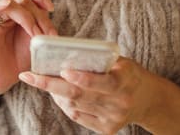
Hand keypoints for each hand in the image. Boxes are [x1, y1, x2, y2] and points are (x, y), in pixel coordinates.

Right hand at [0, 0, 56, 93]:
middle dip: (39, 8)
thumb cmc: (24, 54)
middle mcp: (6, 6)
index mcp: (19, 3)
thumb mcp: (38, 30)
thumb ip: (41, 9)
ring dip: (29, 19)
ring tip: (37, 37)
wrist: (8, 77)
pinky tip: (5, 5)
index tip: (51, 8)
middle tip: (48, 31)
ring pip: (11, 3)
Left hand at [18, 57, 153, 133]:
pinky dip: (64, 104)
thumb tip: (68, 52)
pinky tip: (58, 94)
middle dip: (52, 85)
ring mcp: (111, 119)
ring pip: (75, 107)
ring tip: (42, 80)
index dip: (82, 78)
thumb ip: (100, 60)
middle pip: (79, 96)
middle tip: (30, 76)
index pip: (101, 82)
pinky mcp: (106, 130)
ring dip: (55, 93)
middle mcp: (118, 103)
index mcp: (124, 82)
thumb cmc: (129, 74)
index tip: (63, 70)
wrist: (148, 100)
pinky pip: (78, 116)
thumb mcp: (121, 62)